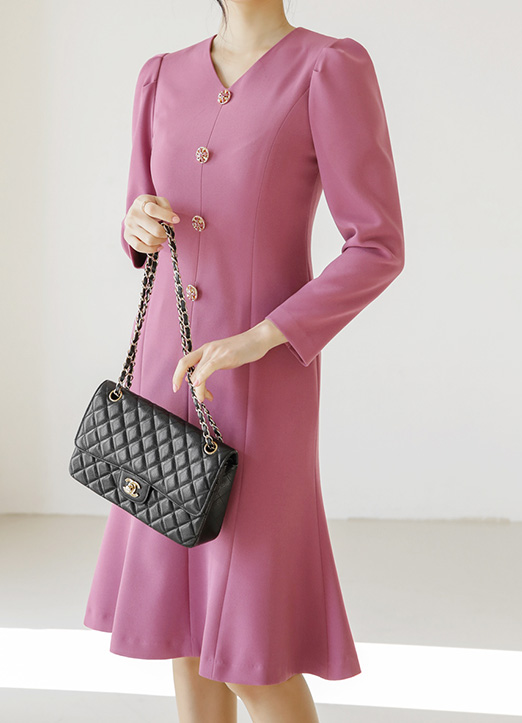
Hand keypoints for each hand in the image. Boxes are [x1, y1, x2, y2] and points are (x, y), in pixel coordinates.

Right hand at [123, 194, 180, 253]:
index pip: (153, 210)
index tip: (176, 220)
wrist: (135, 211)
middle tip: (168, 232)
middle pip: (155, 230)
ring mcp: (129, 226)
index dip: (167, 216)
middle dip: (166, 233)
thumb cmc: (150, 206)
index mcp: (141, 202)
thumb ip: (167, 208)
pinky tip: (158, 246)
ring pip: (150, 240)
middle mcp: (133, 214)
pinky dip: (152, 249)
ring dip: (161, 241)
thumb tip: (173, 220)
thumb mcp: (159, 201)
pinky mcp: (127, 236)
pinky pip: (140, 247)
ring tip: (162, 237)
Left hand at [172, 320, 287, 403]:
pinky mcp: (225, 356)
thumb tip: (201, 379)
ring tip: (202, 399)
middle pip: (184, 363)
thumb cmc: (243, 349)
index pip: (185, 361)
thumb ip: (211, 366)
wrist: (258, 338)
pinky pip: (209, 367)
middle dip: (177, 377)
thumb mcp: (223, 358)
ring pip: (198, 370)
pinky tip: (198, 385)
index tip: (178, 386)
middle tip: (176, 390)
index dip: (178, 374)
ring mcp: (216, 352)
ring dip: (197, 388)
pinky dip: (201, 376)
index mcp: (206, 349)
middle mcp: (207, 349)